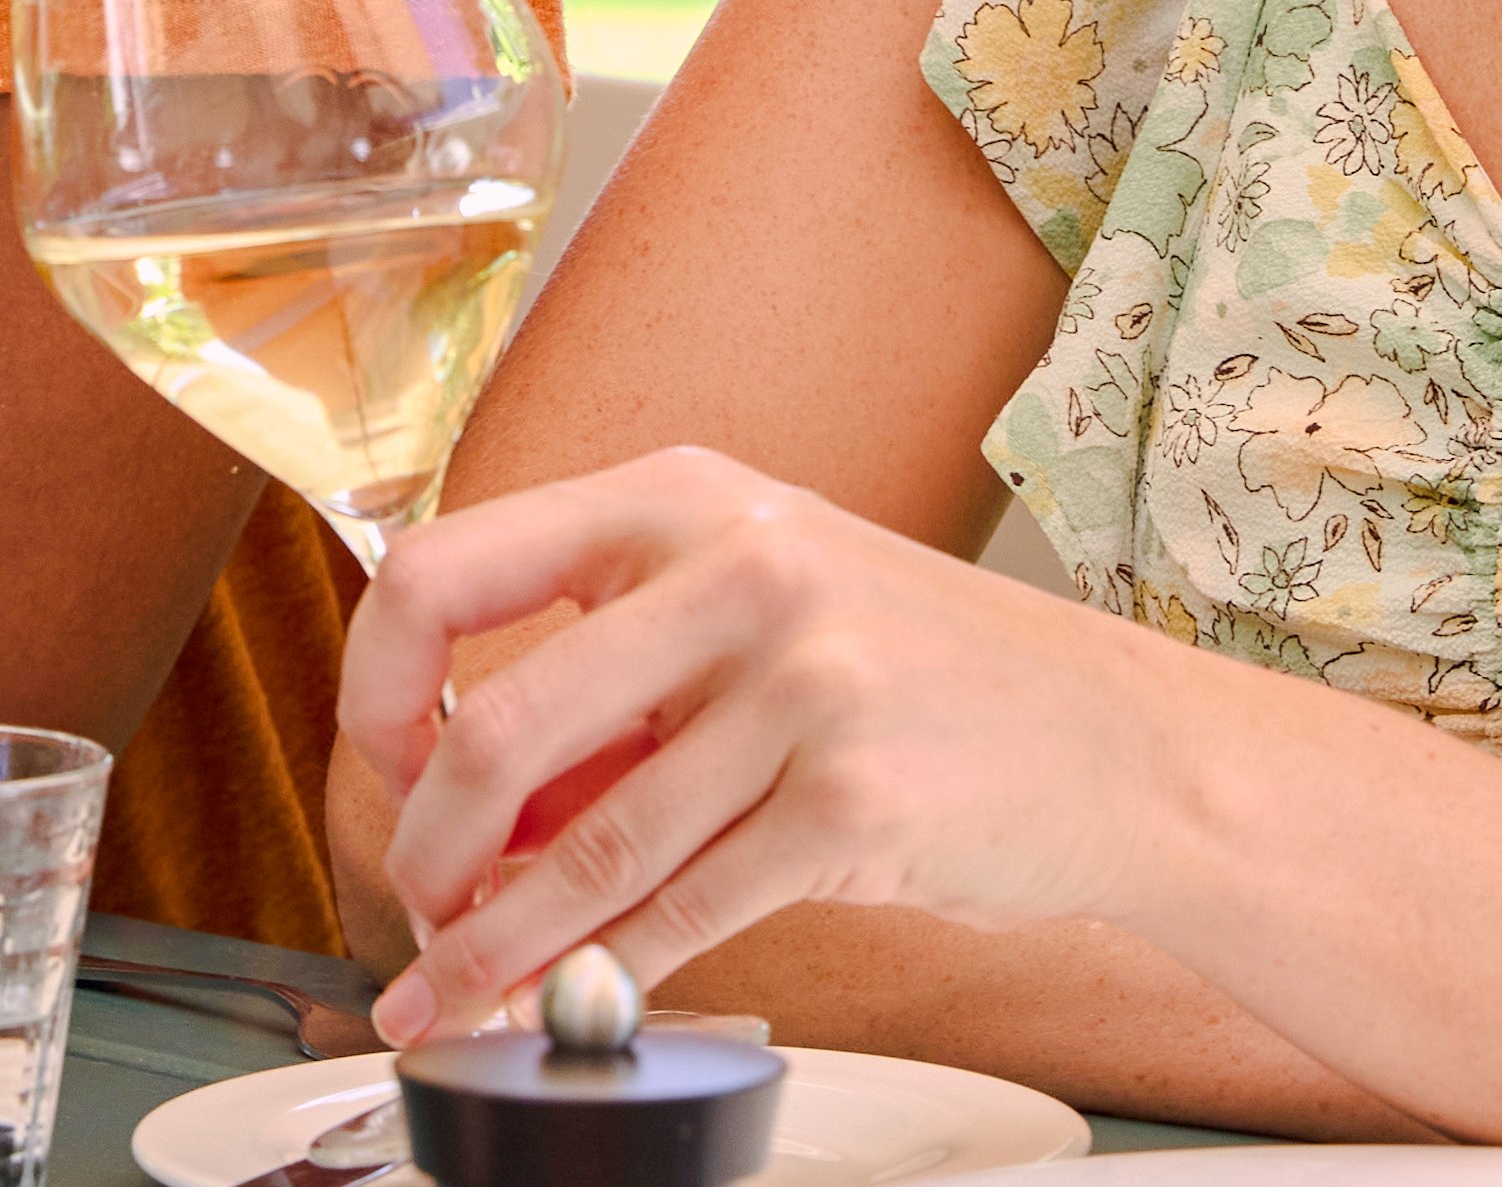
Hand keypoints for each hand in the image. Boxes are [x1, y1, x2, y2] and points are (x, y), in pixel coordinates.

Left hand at [346, 446, 1201, 1041]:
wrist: (1121, 744)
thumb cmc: (932, 675)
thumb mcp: (764, 609)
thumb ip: (620, 676)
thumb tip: (470, 804)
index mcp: (686, 495)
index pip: (452, 566)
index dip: (380, 684)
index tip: (380, 760)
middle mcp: (739, 569)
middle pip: (497, 724)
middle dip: (423, 845)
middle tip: (414, 902)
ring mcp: (802, 685)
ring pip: (582, 847)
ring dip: (490, 946)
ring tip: (445, 996)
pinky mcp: (852, 804)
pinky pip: (680, 914)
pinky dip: (603, 976)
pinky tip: (568, 1006)